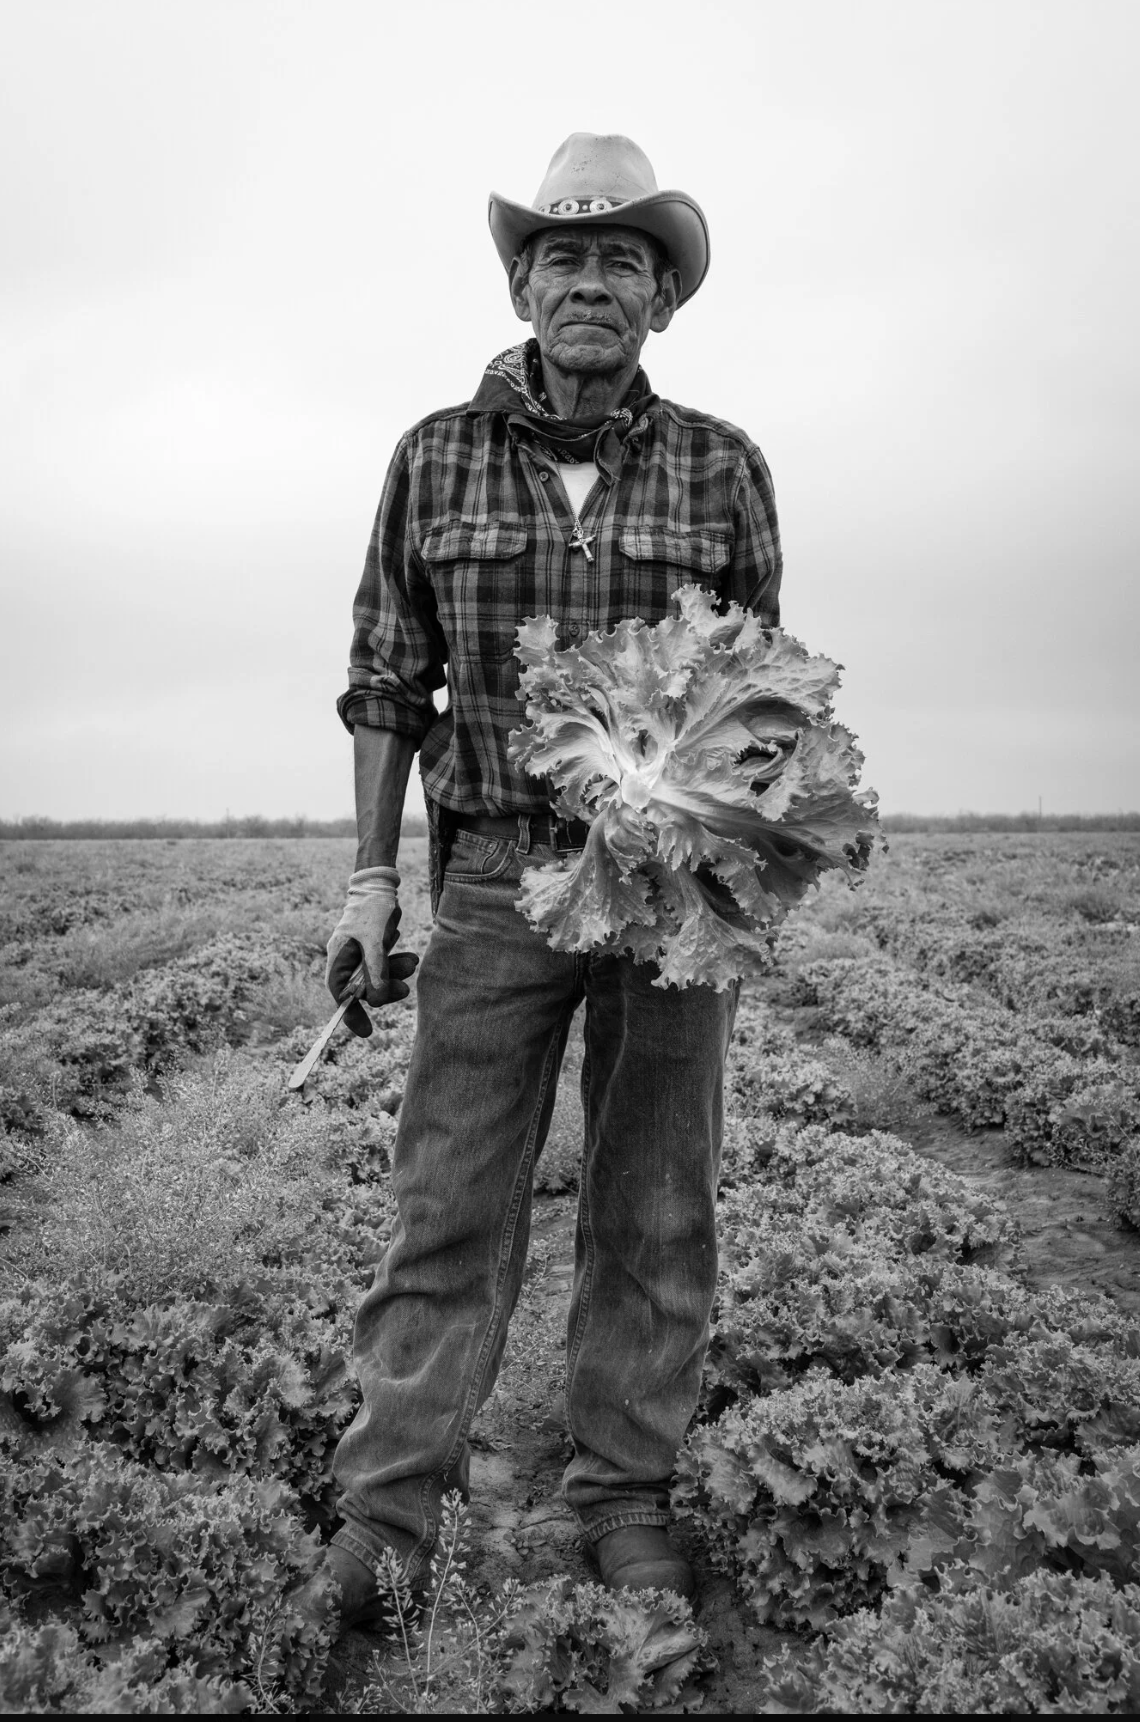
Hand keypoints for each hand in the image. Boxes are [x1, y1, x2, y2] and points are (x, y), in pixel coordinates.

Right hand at [326, 867, 419, 1036]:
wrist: (381, 884)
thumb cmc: (372, 910)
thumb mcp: (374, 943)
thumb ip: (375, 972)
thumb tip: (377, 1002)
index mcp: (338, 958)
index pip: (341, 995)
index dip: (352, 1014)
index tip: (367, 1032)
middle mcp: (346, 959)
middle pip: (363, 988)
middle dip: (385, 989)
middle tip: (405, 990)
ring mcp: (360, 953)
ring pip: (378, 976)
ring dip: (396, 973)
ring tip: (413, 961)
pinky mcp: (374, 947)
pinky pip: (386, 963)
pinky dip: (397, 962)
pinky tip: (406, 951)